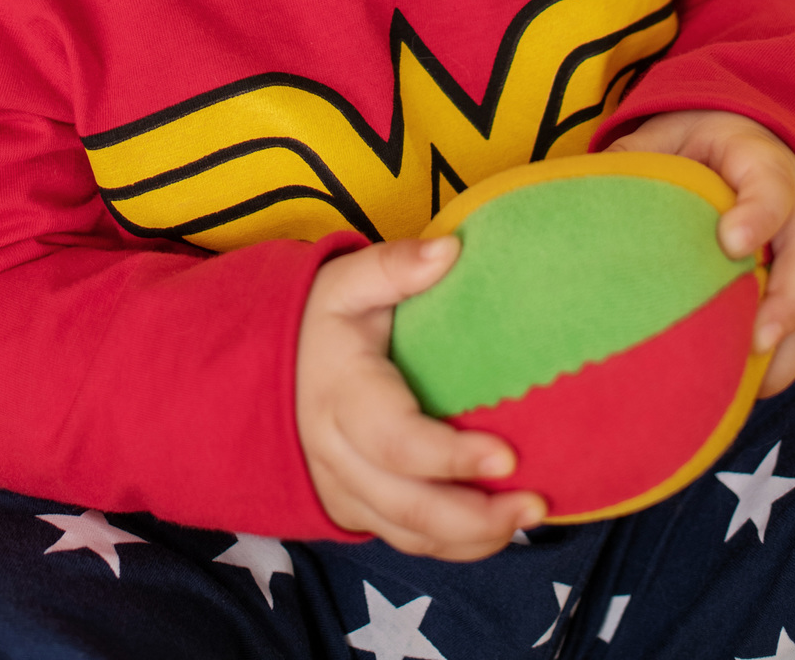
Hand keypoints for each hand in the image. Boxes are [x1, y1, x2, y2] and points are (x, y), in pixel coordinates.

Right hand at [295, 238, 545, 555]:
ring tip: (528, 517)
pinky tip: (493, 529)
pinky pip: (401, 541)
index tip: (508, 454)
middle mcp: (336, 453)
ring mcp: (341, 488)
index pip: (397, 442)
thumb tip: (451, 250)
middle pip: (408, 507)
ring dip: (471, 538)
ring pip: (407, 534)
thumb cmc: (318, 318)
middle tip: (535, 503)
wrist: (259, 363)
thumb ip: (395, 265)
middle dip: (476, 516)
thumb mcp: (346, 281)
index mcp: (341, 395)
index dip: (451, 458)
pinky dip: (450, 546)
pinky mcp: (349, 508)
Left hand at [606, 110, 794, 394]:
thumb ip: (637, 156)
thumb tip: (586, 188)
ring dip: (791, 340)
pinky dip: (786, 354)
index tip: (730, 243)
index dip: (757, 215)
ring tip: (759, 384)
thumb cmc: (698, 142)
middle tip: (758, 337)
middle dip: (788, 298)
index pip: (769, 187)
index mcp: (760, 162)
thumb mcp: (668, 134)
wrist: (745, 142)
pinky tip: (755, 387)